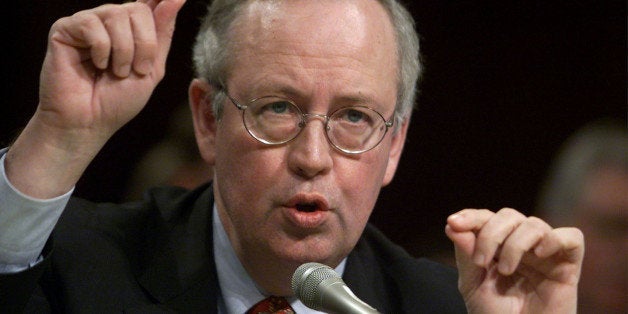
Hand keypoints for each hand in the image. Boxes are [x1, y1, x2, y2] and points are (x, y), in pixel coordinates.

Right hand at [38, 0, 185, 140]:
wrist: (89, 123)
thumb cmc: (117, 101)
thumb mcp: (152, 69)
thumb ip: (163, 33)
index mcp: (131, 31)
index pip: (149, 5)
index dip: (161, 1)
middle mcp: (110, 22)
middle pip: (138, 9)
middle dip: (145, 44)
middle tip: (136, 70)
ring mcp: (87, 23)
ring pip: (116, 13)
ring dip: (123, 50)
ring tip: (115, 72)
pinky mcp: (64, 28)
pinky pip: (91, 24)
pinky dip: (101, 49)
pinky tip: (95, 65)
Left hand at [445, 208, 583, 313]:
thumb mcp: (473, 286)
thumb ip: (466, 255)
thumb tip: (452, 225)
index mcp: (497, 248)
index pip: (486, 219)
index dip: (471, 217)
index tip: (454, 223)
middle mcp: (521, 246)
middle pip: (509, 216)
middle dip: (490, 233)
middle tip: (480, 261)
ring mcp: (545, 254)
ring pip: (535, 224)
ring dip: (515, 243)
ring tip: (506, 270)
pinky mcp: (568, 266)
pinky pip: (572, 237)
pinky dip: (555, 239)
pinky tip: (539, 254)